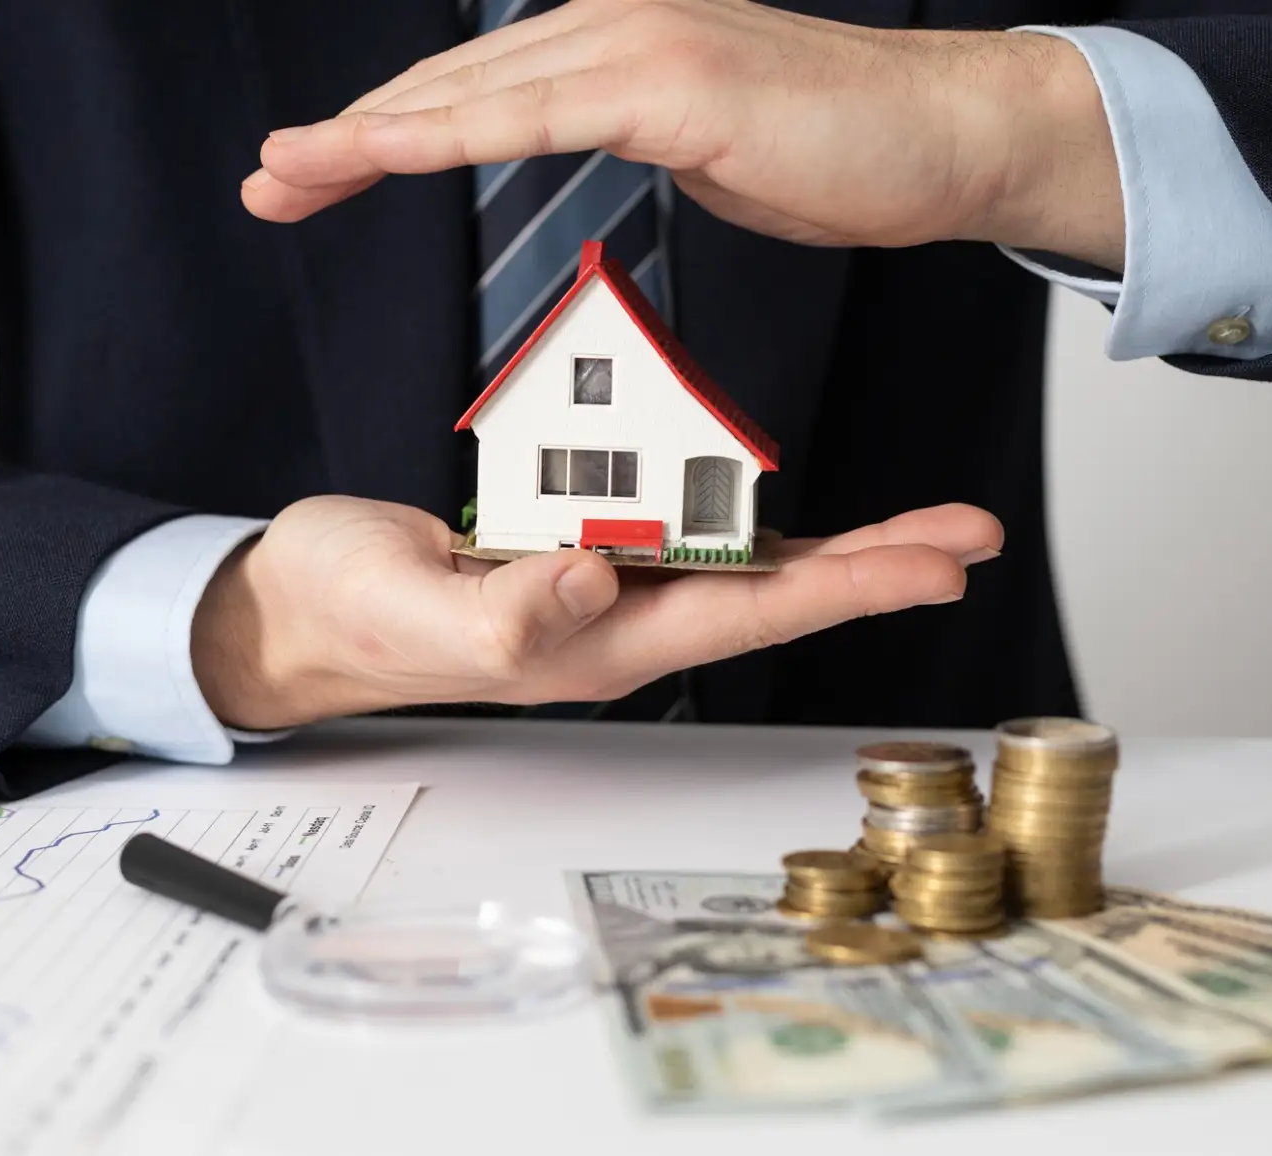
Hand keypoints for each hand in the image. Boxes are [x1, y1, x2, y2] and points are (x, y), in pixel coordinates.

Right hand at [191, 495, 1000, 728]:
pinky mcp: (584, 558)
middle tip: (970, 536)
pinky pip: (691, 538)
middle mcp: (621, 624)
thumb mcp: (414, 606)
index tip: (933, 565)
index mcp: (597, 645)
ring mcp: (607, 594)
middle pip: (776, 593)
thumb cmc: (350, 613)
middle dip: (878, 567)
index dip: (849, 588)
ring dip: (840, 548)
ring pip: (747, 568)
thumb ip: (503, 609)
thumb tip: (595, 582)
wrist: (301, 608)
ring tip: (924, 526)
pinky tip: (803, 519)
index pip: (749, 613)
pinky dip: (756, 521)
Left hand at [242, 0, 1123, 269]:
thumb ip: (636, 135)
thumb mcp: (708, 144)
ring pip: (472, 92)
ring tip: (287, 170)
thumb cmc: (841, 150)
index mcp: (614, 41)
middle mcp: (613, 22)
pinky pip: (536, 113)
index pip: (474, 92)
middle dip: (347, 136)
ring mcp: (641, 41)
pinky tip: (380, 153)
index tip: (312, 171)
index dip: (384, 131)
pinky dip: (447, 133)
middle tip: (266, 178)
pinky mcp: (673, 78)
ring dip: (367, 135)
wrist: (948, 136)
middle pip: (449, 84)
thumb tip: (592, 146)